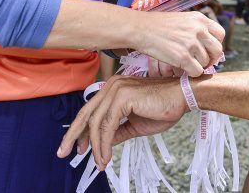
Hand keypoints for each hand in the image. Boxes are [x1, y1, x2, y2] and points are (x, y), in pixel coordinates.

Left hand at [57, 75, 187, 169]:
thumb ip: (118, 131)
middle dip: (73, 136)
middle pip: (85, 113)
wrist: (183, 97)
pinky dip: (104, 143)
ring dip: (95, 146)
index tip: (77, 148)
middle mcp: (111, 86)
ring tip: (99, 163)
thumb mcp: (136, 124)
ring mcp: (116, 89)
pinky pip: (107, 125)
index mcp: (113, 88)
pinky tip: (106, 156)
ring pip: (96, 123)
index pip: (90, 110)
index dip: (81, 130)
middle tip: (64, 153)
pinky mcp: (123, 97)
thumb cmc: (164, 108)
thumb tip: (105, 143)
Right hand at [133, 11, 223, 76]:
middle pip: (217, 50)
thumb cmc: (158, 25)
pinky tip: (183, 68)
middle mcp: (198, 30)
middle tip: (203, 62)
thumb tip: (207, 44)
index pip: (220, 34)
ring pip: (206, 62)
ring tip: (187, 63)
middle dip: (212, 59)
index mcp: (199, 19)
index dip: (216, 44)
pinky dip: (191, 73)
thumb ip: (196, 28)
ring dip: (198, 65)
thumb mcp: (182, 19)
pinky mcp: (183, 57)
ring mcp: (191, 44)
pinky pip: (197, 71)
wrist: (141, 29)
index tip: (209, 50)